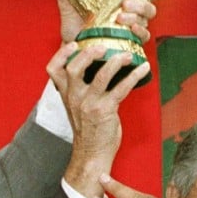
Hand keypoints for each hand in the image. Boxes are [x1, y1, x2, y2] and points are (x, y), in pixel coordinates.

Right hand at [47, 46, 147, 197]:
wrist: (92, 154)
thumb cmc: (88, 129)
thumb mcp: (77, 106)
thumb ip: (81, 88)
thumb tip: (97, 66)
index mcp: (66, 94)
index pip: (54, 69)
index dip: (61, 53)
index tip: (74, 43)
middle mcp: (75, 97)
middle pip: (74, 68)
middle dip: (89, 53)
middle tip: (103, 46)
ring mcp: (89, 104)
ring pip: (101, 76)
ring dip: (116, 62)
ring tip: (128, 55)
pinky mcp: (105, 111)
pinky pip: (121, 89)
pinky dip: (134, 76)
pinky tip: (143, 69)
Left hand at [54, 0, 162, 44]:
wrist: (72, 47)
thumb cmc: (74, 22)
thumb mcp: (67, 4)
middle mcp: (131, 12)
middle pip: (149, 6)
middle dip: (141, 4)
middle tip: (124, 4)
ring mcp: (131, 28)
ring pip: (146, 20)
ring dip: (137, 17)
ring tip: (120, 18)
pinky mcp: (129, 42)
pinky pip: (142, 37)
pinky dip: (139, 32)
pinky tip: (130, 30)